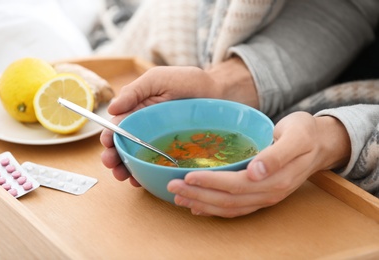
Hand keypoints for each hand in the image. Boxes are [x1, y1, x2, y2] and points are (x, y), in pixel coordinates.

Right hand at [100, 57, 257, 185]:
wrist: (218, 92)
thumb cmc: (188, 82)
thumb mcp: (158, 79)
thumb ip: (134, 91)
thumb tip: (111, 108)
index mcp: (137, 111)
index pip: (118, 127)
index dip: (109, 136)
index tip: (107, 144)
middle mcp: (145, 129)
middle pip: (124, 146)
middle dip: (114, 157)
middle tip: (112, 166)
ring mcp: (159, 142)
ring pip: (137, 159)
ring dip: (126, 169)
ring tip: (123, 177)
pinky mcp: (174, 152)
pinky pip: (158, 166)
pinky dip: (146, 174)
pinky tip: (141, 180)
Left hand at [167, 112, 350, 217]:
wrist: (320, 143)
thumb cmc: (305, 133)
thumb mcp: (296, 136)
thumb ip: (277, 155)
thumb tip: (256, 171)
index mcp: (276, 178)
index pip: (236, 184)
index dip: (211, 182)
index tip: (188, 176)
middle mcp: (269, 193)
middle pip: (228, 199)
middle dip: (198, 194)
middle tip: (172, 186)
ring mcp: (265, 198)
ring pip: (229, 207)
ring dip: (202, 204)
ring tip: (178, 198)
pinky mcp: (261, 196)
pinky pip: (235, 209)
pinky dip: (214, 210)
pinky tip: (198, 206)